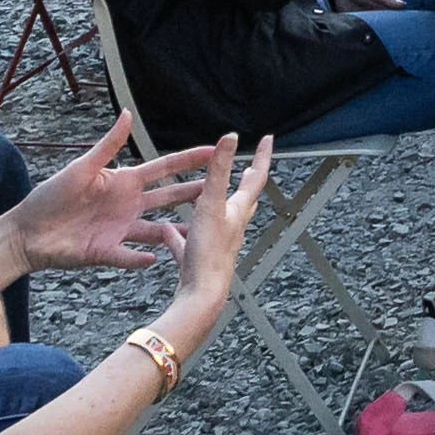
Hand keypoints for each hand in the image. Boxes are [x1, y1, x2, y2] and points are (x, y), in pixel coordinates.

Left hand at [12, 119, 220, 273]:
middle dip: (196, 193)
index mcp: (124, 182)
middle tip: (225, 190)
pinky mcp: (108, 252)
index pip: (164, 168)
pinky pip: (131, 256)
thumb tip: (127, 114)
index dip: (190, 159)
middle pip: (170, 197)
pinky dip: (143, 258)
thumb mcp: (81, 168)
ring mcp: (120, 230)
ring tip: (202, 233)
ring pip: (159, 230)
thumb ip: (108, 145)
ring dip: (179, 231)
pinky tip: (159, 259)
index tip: (216, 151)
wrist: (25, 233)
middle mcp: (128, 205)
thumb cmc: (49, 196)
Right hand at [167, 139, 274, 327]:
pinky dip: (178, 236)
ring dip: (216, 206)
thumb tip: (230, 138)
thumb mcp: (211, 204)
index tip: (268, 139)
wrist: (201, 296)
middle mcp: (231, 227)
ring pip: (218, 221)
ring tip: (207, 195)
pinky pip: (187, 244)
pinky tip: (165, 232)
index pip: (256, 178)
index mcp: (237, 211)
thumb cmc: (209, 253)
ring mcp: (216, 245)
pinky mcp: (197, 262)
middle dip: (246, 182)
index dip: (263, 157)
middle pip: (243, 200)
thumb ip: (219, 171)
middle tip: (249, 168)